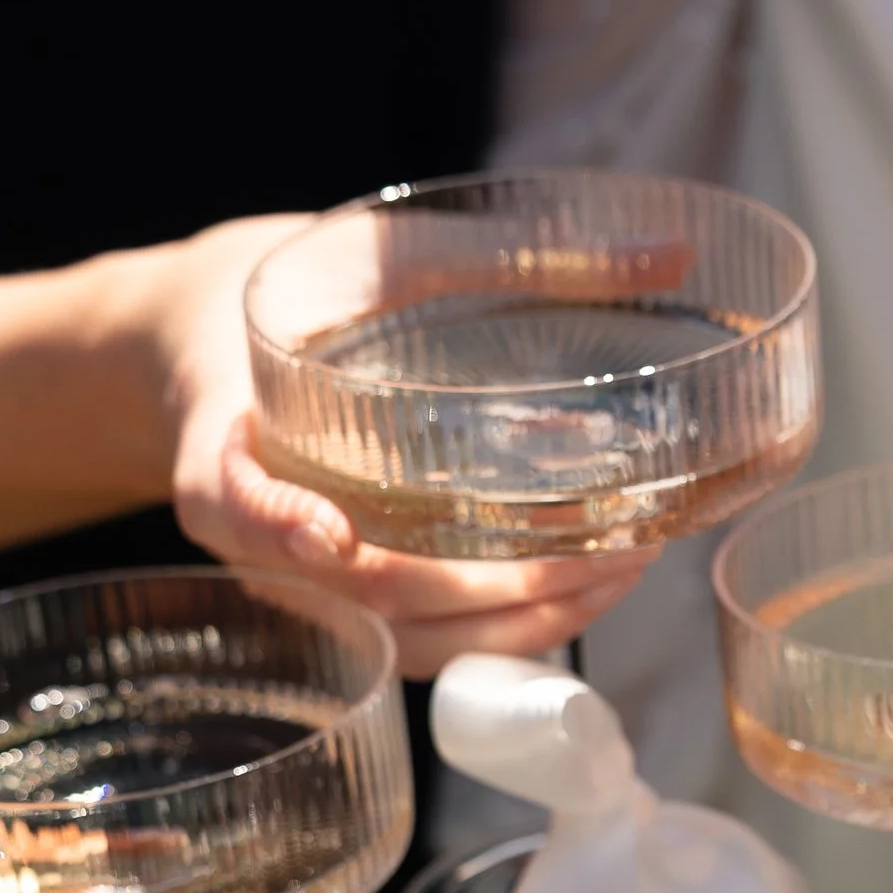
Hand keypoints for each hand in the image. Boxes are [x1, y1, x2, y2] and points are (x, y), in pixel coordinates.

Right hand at [154, 217, 663, 674]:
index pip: (232, 504)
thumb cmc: (301, 287)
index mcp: (222, 444)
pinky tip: (590, 587)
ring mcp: (306, 581)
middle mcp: (256, 536)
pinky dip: (508, 629)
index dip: (281, 525)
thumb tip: (673, 254)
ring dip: (518, 622)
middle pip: (363, 593)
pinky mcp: (353, 599)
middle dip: (489, 589)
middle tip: (605, 549)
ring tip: (622, 568)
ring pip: (407, 637)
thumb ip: (508, 252)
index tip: (334, 534)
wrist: (219, 336)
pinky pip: (428, 640)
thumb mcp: (381, 252)